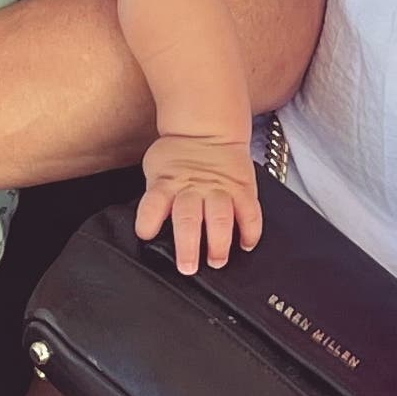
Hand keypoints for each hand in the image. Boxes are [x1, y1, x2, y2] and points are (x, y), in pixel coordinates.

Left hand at [135, 132, 260, 273]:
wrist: (207, 129)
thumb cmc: (177, 155)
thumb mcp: (156, 169)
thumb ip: (155, 196)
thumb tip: (148, 229)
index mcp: (167, 183)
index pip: (153, 203)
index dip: (148, 220)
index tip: (146, 233)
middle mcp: (192, 188)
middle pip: (188, 218)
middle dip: (188, 245)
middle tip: (188, 266)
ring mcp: (219, 189)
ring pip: (220, 217)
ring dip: (219, 242)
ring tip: (217, 261)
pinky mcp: (241, 189)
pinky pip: (250, 212)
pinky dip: (250, 231)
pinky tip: (246, 244)